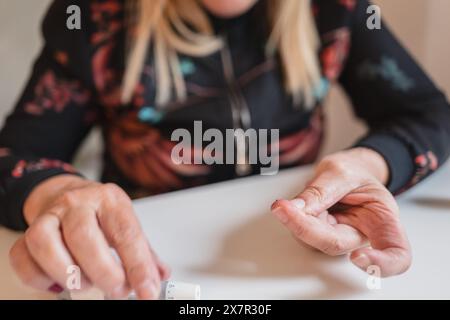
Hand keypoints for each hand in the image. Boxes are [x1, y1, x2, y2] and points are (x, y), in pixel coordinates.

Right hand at [9, 175, 169, 298]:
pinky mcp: (28, 230)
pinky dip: (40, 278)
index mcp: (110, 200)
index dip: (138, 266)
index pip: (126, 233)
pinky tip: (59, 282)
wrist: (67, 194)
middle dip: (103, 272)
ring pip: (45, 244)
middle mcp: (78, 203)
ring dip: (68, 273)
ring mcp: (50, 215)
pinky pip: (23, 257)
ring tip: (86, 283)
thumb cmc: (100, 214)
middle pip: (84, 237)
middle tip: (117, 290)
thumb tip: (159, 276)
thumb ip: (144, 252)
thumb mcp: (126, 224)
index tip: (147, 290)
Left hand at [271, 148, 411, 276]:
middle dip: (305, 227)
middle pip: (336, 244)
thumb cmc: (354, 172)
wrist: (347, 169)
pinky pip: (302, 233)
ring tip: (291, 199)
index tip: (357, 258)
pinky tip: (291, 205)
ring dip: (296, 220)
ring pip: (313, 241)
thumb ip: (321, 190)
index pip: (396, 253)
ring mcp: (338, 237)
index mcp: (384, 219)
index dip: (381, 264)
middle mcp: (362, 234)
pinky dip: (292, 218)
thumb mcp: (341, 171)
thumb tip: (297, 209)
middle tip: (282, 206)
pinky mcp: (319, 235)